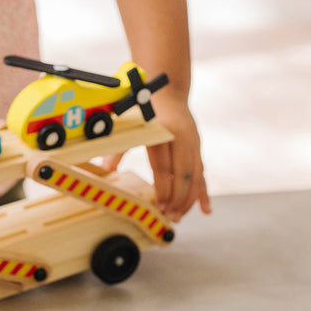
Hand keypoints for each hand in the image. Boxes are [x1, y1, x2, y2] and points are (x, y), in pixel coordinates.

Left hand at [104, 102, 211, 221]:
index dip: (163, 188)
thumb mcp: (129, 126)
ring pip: (196, 176)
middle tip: (170, 217)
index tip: (159, 205)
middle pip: (183, 174)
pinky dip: (203, 192)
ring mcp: (193, 143)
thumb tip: (105, 168)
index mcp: (164, 133)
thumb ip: (118, 148)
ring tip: (179, 217)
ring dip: (189, 199)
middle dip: (178, 198)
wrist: (169, 93)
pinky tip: (206, 209)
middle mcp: (182, 138)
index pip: (164, 166)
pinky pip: (202, 173)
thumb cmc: (145, 111)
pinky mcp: (198, 148)